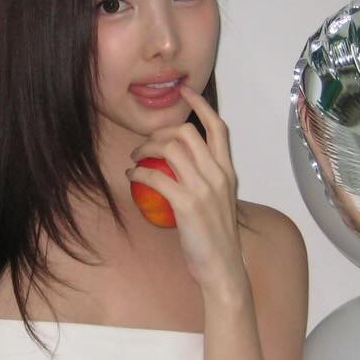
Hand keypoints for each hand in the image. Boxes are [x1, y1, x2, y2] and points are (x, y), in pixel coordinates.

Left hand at [126, 85, 247, 298]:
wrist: (223, 269)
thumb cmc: (216, 237)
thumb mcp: (219, 201)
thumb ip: (206, 179)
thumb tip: (181, 162)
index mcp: (227, 171)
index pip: (217, 127)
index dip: (200, 104)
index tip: (185, 90)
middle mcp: (218, 174)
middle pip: (187, 133)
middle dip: (161, 131)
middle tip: (146, 143)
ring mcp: (204, 189)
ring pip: (170, 149)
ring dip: (145, 148)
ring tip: (135, 158)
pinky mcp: (187, 204)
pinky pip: (156, 177)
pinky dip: (139, 171)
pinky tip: (132, 176)